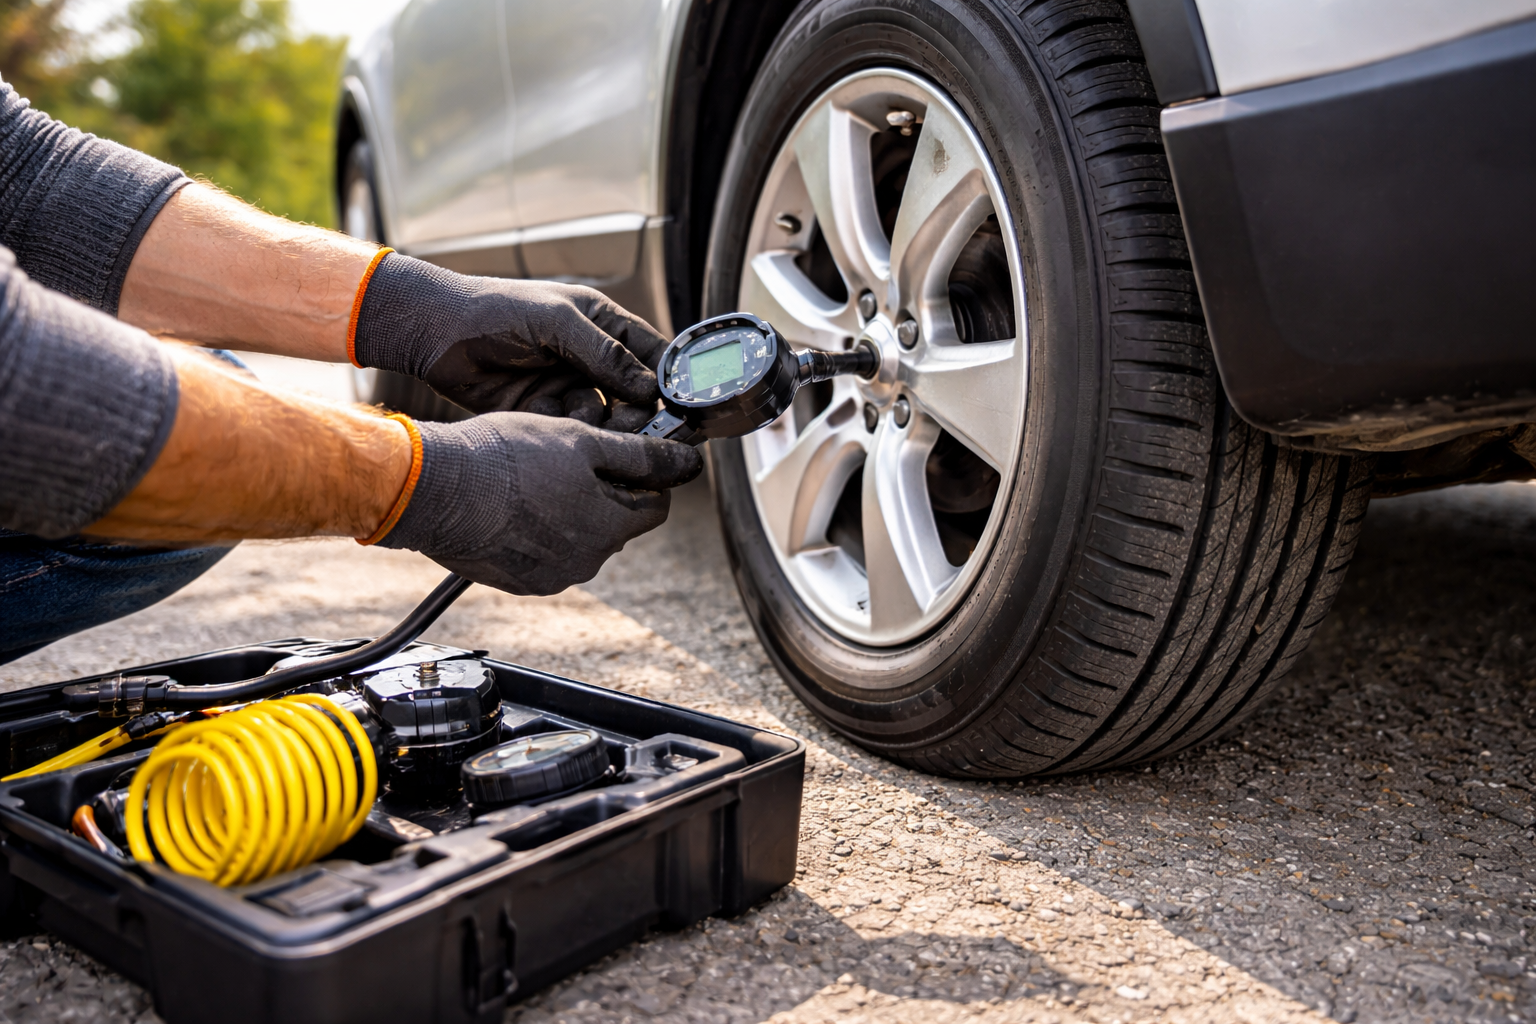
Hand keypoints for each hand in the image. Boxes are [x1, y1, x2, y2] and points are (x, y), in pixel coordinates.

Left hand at [352, 255, 667, 425]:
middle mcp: (590, 358)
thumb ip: (604, 353)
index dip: (671, 381)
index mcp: (602, 325)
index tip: (685, 408)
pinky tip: (553, 424)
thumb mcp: (556, 321)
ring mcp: (567, 386)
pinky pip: (571, 430)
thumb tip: (649, 388)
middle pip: (633, 395)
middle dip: (637, 412)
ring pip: (605, 418)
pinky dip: (567, 431)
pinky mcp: (543, 413)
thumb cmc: (494, 310)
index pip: (652, 354)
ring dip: (602, 425)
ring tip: (589, 425)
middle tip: (637, 428)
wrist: (435, 333)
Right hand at [376, 413, 701, 594]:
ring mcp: (549, 577)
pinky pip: (543, 553)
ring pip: (578, 538)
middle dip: (604, 491)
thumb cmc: (503, 459)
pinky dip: (537, 529)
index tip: (627, 454)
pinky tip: (513, 502)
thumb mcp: (581, 441)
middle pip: (615, 523)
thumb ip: (641, 456)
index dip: (646, 476)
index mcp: (610, 530)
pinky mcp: (517, 581)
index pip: (655, 507)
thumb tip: (688, 461)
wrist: (432, 489)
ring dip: (568, 510)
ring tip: (534, 477)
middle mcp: (586, 563)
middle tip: (570, 457)